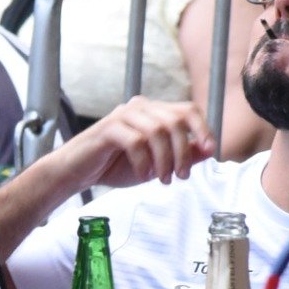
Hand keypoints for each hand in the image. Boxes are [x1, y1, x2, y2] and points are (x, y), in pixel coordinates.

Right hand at [55, 97, 215, 191]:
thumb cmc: (114, 166)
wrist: (77, 173)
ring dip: (165, 160)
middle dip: (183, 152)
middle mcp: (140, 108)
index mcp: (154, 112)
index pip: (188, 111)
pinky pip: (136, 142)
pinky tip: (142, 174)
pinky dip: (143, 162)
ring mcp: (123, 116)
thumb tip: (208, 150)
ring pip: (158, 131)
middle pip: (176, 121)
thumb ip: (182, 155)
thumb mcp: (156, 164)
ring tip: (162, 180)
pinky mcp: (108, 128)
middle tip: (181, 177)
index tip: (210, 151)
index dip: (203, 130)